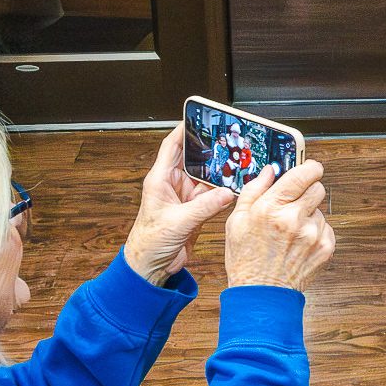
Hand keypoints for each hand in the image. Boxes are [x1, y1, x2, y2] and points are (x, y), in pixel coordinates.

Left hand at [123, 125, 238, 283]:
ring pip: (207, 178)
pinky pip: (213, 196)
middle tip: (229, 140)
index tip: (199, 117)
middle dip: (211, 151)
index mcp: (160, 180)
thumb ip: (204, 207)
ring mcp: (185, 198)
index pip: (172, 145)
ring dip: (220, 174)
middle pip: (195, 159)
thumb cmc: (148, 244)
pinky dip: (224, 192)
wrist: (150, 268)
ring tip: (238, 164)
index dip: (184, 129)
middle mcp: (173, 186)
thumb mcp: (177, 222)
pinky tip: (236, 188)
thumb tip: (226, 193)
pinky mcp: (195, 211)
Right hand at [225, 159, 335, 289]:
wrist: (262, 295)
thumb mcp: (237, 221)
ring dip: (309, 215)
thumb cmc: (246, 260)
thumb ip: (254, 190)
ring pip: (320, 210)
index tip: (309, 168)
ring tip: (290, 232)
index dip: (309, 167)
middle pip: (317, 188)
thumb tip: (269, 171)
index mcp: (272, 208)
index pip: (303, 173)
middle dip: (307, 191)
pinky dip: (315, 232)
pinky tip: (298, 243)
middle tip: (294, 203)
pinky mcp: (325, 248)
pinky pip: (326, 228)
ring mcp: (312, 234)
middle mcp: (295, 219)